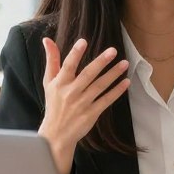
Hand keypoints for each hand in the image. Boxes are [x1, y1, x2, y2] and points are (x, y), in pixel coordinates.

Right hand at [38, 38, 130, 173]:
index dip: (75, 54)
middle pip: (88, 75)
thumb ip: (51, 60)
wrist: (56, 134)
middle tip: (113, 51)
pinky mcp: (91, 114)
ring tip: (124, 63)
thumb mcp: (49, 82)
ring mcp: (82, 104)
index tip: (83, 41)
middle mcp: (71, 93)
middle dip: (100, 62)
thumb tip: (47, 40)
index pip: (68, 66)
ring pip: (100, 86)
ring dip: (113, 74)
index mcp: (60, 83)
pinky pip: (106, 100)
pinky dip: (116, 91)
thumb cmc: (54, 104)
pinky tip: (125, 82)